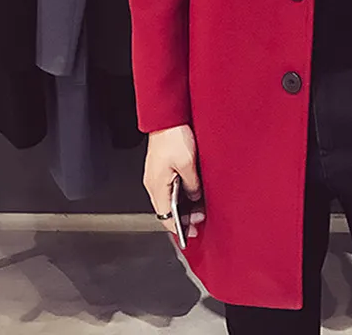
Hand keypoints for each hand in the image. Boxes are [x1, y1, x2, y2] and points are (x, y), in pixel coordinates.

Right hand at [144, 124, 205, 238]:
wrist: (166, 118)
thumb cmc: (173, 136)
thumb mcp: (188, 163)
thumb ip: (192, 184)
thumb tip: (194, 196)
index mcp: (156, 186)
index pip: (165, 216)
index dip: (178, 228)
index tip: (190, 233)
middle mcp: (152, 183)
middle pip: (166, 209)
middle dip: (182, 218)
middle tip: (199, 222)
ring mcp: (155, 175)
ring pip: (168, 199)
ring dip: (182, 206)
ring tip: (198, 210)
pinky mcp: (160, 168)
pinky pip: (169, 188)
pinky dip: (180, 195)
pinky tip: (191, 194)